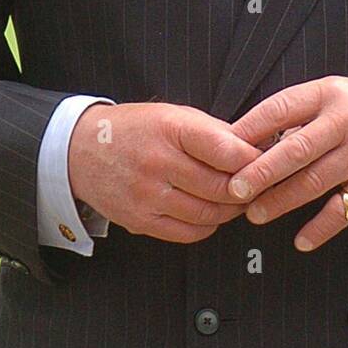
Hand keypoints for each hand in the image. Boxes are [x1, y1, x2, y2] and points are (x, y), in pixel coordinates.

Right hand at [68, 102, 264, 243]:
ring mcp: (148, 195)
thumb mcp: (173, 114)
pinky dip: (208, 226)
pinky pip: (189, 233)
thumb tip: (252, 148)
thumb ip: (212, 132)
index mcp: (171, 129)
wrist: (80, 150)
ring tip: (238, 199)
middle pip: (221, 187)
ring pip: (209, 214)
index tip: (266, 160)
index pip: (225, 149)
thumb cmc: (133, 129)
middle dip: (248, 189)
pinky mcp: (140, 221)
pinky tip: (212, 213)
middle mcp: (158, 162)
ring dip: (231, 210)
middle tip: (259, 185)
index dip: (252, 159)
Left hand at [225, 77, 347, 251]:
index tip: (224, 147)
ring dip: (281, 201)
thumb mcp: (334, 94)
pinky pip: (343, 210)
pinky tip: (301, 240)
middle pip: (295, 150)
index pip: (280, 108)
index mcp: (327, 94)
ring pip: (314, 182)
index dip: (250, 128)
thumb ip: (299, 113)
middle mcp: (344, 122)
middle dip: (260, 172)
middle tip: (234, 189)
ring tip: (255, 214)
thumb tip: (252, 138)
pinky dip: (321, 228)